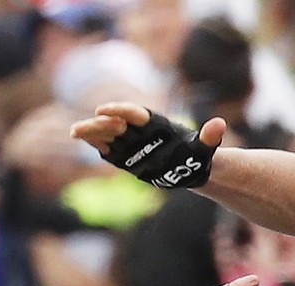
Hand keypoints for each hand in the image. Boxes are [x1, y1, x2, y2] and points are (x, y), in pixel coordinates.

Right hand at [69, 102, 223, 187]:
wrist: (191, 166)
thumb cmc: (198, 154)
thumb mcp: (205, 147)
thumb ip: (209, 136)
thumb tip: (219, 124)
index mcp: (156, 124)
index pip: (135, 113)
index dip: (120, 110)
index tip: (104, 110)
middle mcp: (141, 131)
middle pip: (117, 122)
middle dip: (101, 123)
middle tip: (85, 125)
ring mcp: (131, 143)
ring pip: (108, 134)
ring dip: (92, 131)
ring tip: (75, 132)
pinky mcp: (126, 155)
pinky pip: (108, 147)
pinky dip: (95, 142)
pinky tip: (81, 139)